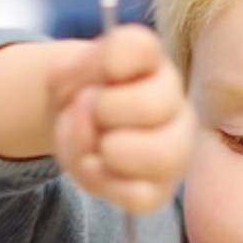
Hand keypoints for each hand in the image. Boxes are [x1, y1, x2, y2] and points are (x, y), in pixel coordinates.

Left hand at [48, 24, 195, 213]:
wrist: (73, 124)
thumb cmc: (79, 93)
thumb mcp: (66, 72)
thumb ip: (78, 73)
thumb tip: (93, 99)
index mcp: (153, 64)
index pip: (138, 47)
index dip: (106, 61)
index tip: (99, 71)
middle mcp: (175, 104)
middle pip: (154, 105)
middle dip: (105, 111)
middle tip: (89, 112)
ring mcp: (173, 149)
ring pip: (162, 155)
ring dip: (110, 150)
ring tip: (95, 145)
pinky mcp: (159, 189)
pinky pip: (140, 195)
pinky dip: (106, 184)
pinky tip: (94, 168)